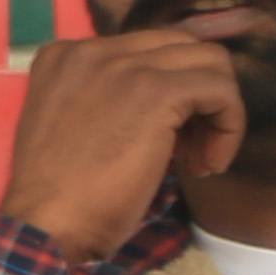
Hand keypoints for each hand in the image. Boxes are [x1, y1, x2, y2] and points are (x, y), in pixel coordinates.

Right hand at [0, 17, 252, 252]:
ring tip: (200, 159)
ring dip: (218, 111)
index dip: (168, 92)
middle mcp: (91, 49)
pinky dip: (228, 127)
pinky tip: (208, 165)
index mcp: (64, 56)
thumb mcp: (73, 126)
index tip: (164, 139)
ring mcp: (123, 66)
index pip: (146, 50)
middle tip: (190, 149)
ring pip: (209, 63)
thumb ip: (106, 96)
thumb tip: (169, 96)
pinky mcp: (156, 91)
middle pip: (182, 47)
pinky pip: (220, 90)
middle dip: (199, 96)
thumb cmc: (59, 196)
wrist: (47, 226)